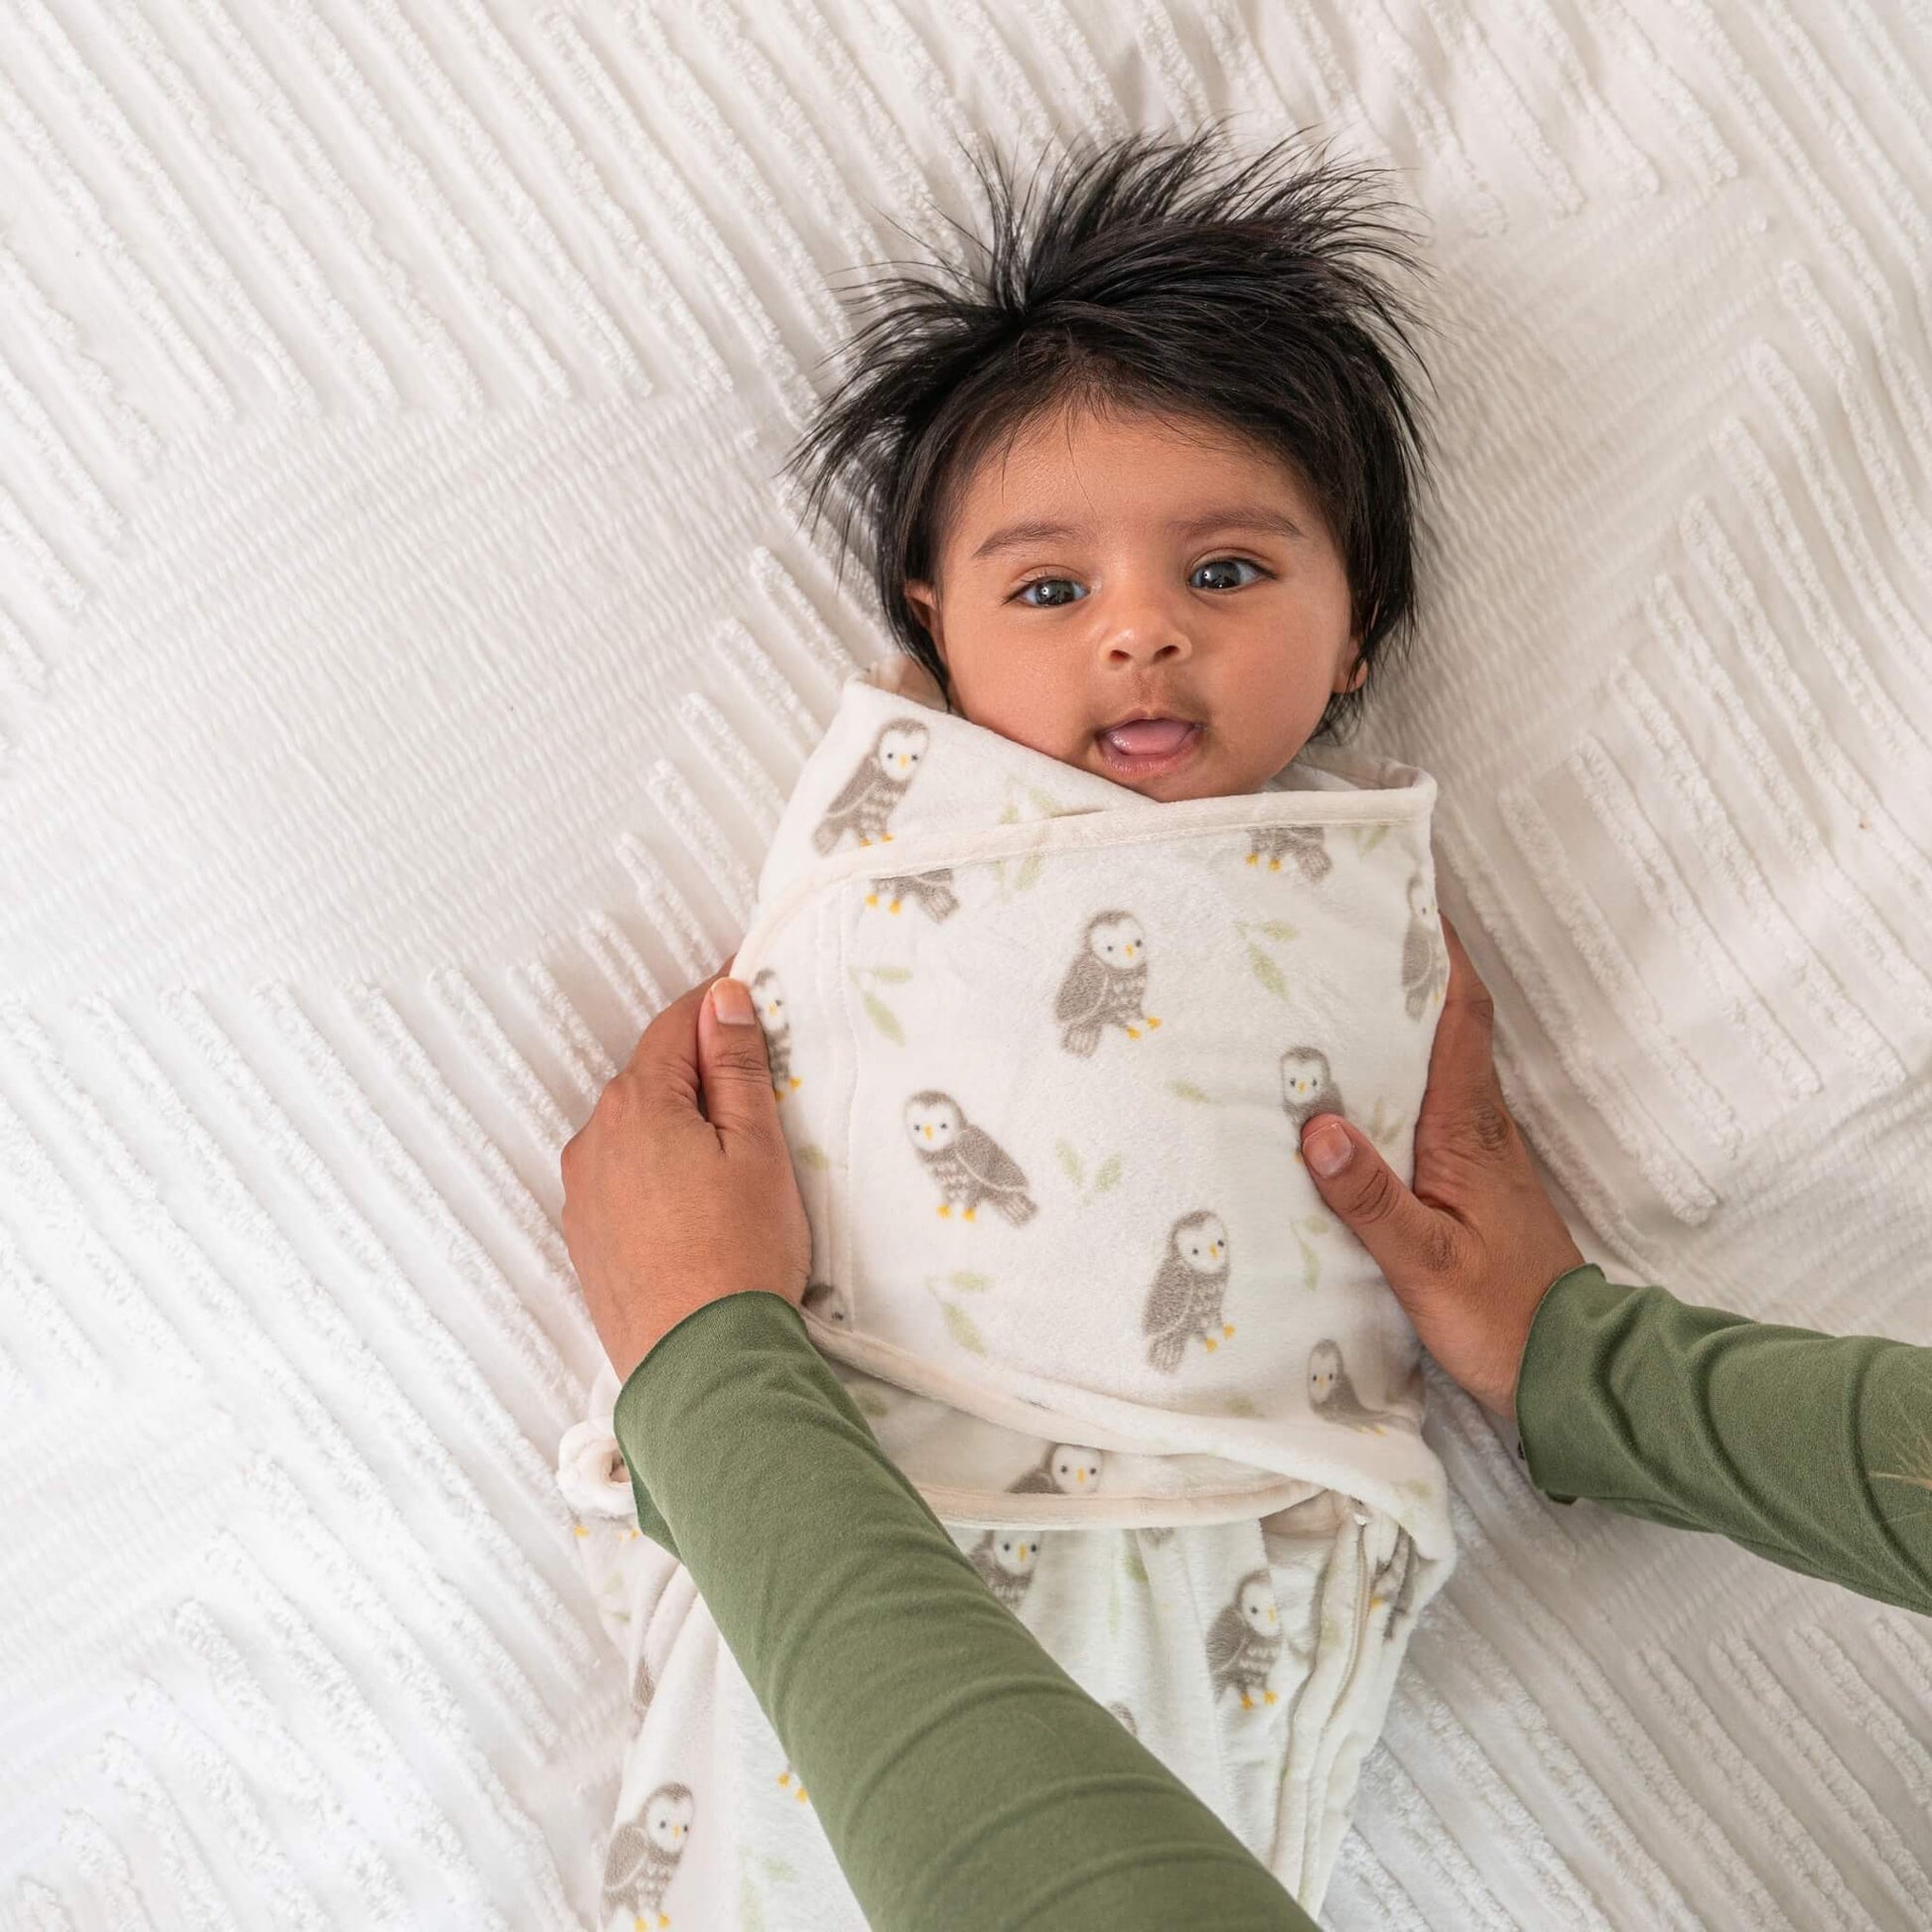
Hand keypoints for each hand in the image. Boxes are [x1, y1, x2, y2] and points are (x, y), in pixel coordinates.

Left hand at [560, 961, 811, 1383]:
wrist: (702, 1366)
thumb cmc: (740, 1253)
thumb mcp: (757, 1147)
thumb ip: (736, 1067)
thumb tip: (722, 999)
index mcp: (636, 1105)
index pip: (676, 1024)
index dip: (717, 1002)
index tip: (750, 986)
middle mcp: (593, 1140)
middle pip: (651, 1076)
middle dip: (700, 1066)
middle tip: (759, 1079)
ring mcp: (582, 1192)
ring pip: (634, 1128)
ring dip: (676, 1120)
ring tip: (733, 1150)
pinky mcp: (585, 1238)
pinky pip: (621, 1176)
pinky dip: (656, 1167)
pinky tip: (696, 1198)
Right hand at [1296, 915, 1584, 1421]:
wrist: (1570, 1370)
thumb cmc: (1501, 1318)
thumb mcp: (1426, 1265)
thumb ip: (1373, 1200)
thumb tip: (1319, 1127)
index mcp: (1468, 1128)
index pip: (1461, 1014)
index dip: (1440, 949)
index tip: (1406, 892)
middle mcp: (1478, 1123)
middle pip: (1448, 1020)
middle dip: (1407, 963)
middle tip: (1346, 921)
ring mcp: (1478, 1149)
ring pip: (1438, 1057)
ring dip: (1401, 1014)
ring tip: (1334, 983)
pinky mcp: (1470, 1177)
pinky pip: (1431, 1097)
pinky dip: (1398, 1067)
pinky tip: (1355, 1080)